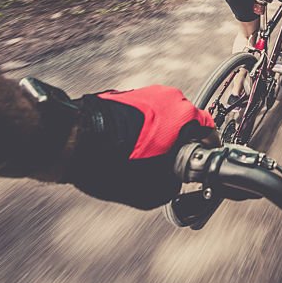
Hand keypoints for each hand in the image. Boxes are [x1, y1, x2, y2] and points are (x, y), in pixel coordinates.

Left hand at [65, 84, 218, 208]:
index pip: (209, 131)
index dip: (206, 151)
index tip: (201, 162)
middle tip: (171, 165)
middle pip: (186, 122)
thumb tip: (174, 182)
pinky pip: (145, 113)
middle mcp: (168, 97)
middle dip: (181, 143)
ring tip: (146, 158)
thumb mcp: (152, 189)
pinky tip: (129, 147)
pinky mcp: (125, 94)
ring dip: (161, 135)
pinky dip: (143, 129)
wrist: (72, 140)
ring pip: (164, 117)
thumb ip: (173, 184)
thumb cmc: (112, 162)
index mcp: (183, 115)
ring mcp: (146, 92)